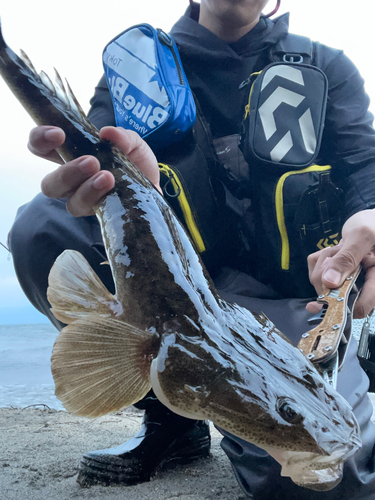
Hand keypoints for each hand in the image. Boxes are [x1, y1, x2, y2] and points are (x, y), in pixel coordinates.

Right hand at [31, 126, 159, 216]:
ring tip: (106, 176)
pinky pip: (91, 211)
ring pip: (69, 202)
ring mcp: (84, 200)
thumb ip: (123, 137)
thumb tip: (107, 133)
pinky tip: (113, 187)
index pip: (40, 148)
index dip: (40, 140)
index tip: (58, 133)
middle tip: (90, 161)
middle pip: (49, 185)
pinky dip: (99, 197)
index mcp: (71, 156)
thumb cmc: (135, 162)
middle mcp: (72, 181)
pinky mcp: (100, 215)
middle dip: (66, 172)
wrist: (155, 186)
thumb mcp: (133, 144)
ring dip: (85, 188)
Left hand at [306, 209, 374, 318]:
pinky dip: (320, 259)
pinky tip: (334, 251)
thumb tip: (329, 282)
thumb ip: (347, 259)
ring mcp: (348, 282)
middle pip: (335, 295)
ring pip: (322, 283)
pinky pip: (316, 272)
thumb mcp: (362, 237)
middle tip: (337, 251)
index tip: (322, 298)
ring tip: (340, 247)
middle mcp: (364, 286)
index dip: (341, 305)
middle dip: (328, 273)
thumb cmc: (371, 224)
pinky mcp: (335, 275)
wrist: (369, 220)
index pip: (360, 306)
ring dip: (324, 262)